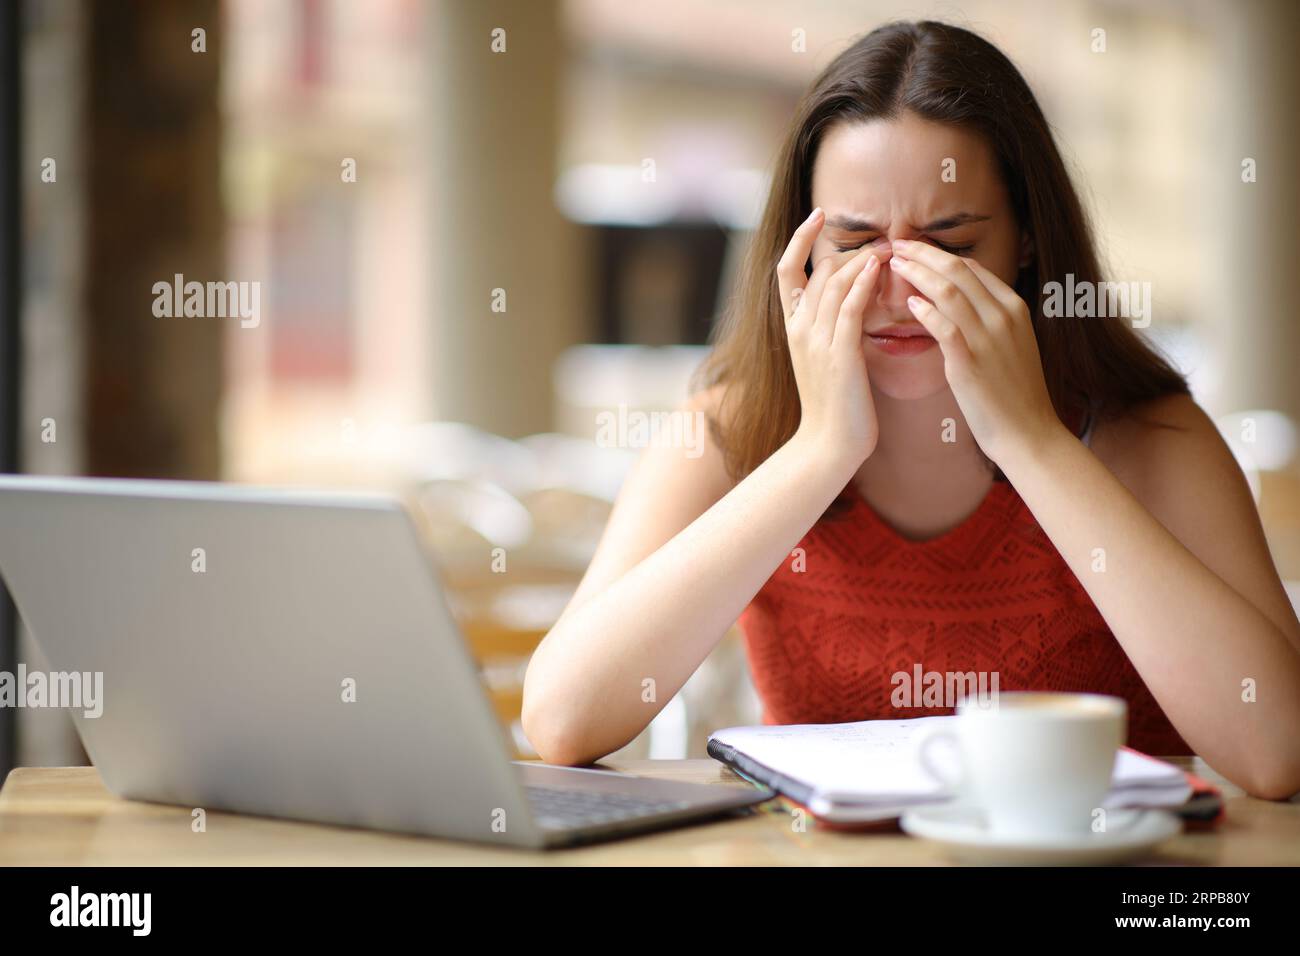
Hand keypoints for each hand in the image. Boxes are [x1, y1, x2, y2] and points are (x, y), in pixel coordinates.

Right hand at [777, 208, 884, 470]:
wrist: (829, 444)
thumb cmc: (834, 406)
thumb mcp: (825, 360)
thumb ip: (832, 328)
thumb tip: (853, 299)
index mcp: (792, 329)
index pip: (786, 270)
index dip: (799, 239)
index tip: (818, 216)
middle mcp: (798, 329)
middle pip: (817, 270)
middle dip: (849, 250)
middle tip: (882, 244)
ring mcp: (816, 340)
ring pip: (833, 282)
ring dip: (862, 260)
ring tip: (887, 249)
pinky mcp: (839, 353)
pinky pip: (849, 306)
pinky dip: (863, 282)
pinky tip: (880, 268)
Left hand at [887, 238, 1063, 465]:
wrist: (1029, 433)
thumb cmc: (1014, 394)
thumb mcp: (1011, 346)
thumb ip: (989, 321)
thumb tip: (959, 303)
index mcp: (1013, 309)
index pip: (973, 269)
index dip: (940, 255)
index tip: (915, 249)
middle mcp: (1003, 317)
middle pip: (958, 271)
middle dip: (923, 253)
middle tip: (896, 245)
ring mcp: (988, 338)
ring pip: (949, 291)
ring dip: (918, 274)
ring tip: (894, 265)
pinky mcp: (971, 363)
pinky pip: (945, 327)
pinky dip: (925, 311)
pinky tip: (909, 304)